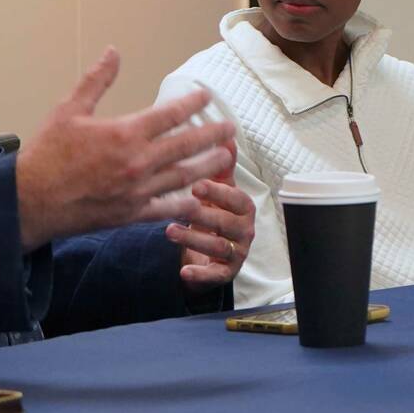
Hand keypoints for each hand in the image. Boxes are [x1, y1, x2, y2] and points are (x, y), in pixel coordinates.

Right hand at [15, 48, 236, 249]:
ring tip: (226, 157)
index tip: (207, 98)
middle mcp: (138, 162)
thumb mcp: (69, 110)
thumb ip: (96, 81)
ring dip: (209, 165)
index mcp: (125, 133)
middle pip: (187, 145)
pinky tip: (200, 198)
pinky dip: (186, 204)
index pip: (170, 114)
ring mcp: (138, 190)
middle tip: (231, 129)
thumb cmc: (47, 154)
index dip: (193, 104)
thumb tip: (113, 52)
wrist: (31, 200)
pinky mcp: (132, 213)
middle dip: (212, 135)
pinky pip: (167, 209)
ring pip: (184, 176)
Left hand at [169, 171, 255, 292]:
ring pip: (218, 246)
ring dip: (193, 239)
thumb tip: (227, 137)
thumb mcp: (218, 190)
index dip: (217, 192)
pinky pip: (216, 275)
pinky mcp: (227, 272)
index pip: (234, 198)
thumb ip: (222, 167)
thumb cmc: (215, 213)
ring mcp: (237, 252)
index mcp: (244, 207)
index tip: (195, 186)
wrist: (211, 250)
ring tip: (169, 232)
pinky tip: (184, 271)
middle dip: (202, 215)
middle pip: (225, 222)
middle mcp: (245, 229)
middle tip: (180, 209)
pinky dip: (201, 275)